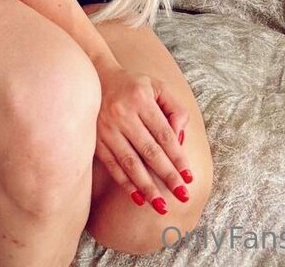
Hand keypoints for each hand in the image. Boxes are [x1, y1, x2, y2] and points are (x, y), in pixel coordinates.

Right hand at [94, 65, 191, 214]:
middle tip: (182, 195)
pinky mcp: (95, 139)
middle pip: (149, 151)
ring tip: (161, 206)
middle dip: (167, 176)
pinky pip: (112, 166)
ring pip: (130, 163)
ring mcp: (106, 127)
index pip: (164, 134)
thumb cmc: (135, 86)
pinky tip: (138, 198)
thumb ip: (175, 109)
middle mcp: (122, 113)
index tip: (189, 178)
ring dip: (147, 187)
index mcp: (140, 98)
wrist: (96, 79)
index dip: (178, 157)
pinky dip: (125, 183)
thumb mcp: (158, 87)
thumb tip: (180, 139)